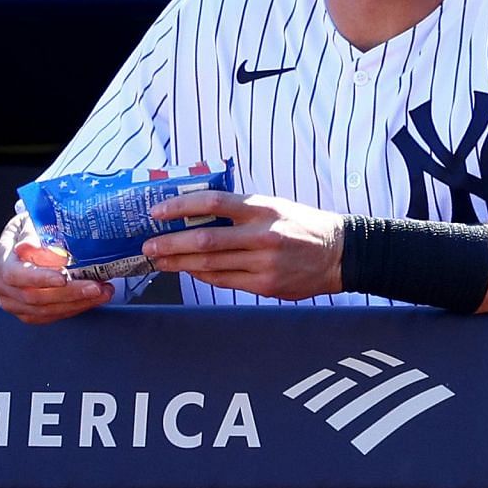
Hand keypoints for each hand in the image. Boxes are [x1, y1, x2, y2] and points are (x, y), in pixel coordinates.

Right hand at [0, 215, 113, 324]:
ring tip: (102, 292)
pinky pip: (50, 317)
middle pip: (34, 296)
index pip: (16, 274)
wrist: (29, 240)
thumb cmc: (32, 229)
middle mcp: (0, 283)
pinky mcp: (25, 312)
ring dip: (78, 303)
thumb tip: (29, 247)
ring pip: (44, 310)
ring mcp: (11, 301)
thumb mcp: (31, 223)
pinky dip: (74, 309)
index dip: (40, 278)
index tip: (64, 278)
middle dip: (70, 293)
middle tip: (97, 287)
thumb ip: (32, 235)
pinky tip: (91, 299)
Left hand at [143, 191, 343, 298]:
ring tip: (160, 262)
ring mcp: (264, 263)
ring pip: (210, 264)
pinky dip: (203, 275)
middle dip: (170, 244)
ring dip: (180, 263)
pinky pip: (224, 281)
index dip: (180, 206)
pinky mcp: (265, 285)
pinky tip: (189, 271)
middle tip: (148, 247)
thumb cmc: (302, 226)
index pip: (213, 202)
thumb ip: (240, 210)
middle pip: (205, 239)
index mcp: (263, 209)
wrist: (339, 254)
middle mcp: (262, 235)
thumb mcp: (275, 206)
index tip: (157, 212)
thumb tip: (197, 213)